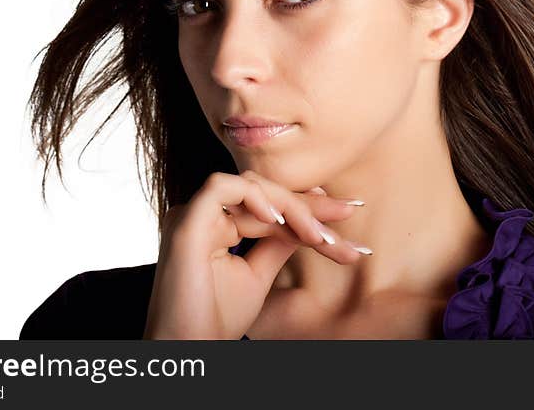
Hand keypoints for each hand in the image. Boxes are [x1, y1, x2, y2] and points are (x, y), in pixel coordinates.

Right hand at [142, 169, 368, 338]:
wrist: (189, 348)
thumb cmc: (215, 318)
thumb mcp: (260, 273)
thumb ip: (279, 242)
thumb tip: (311, 220)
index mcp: (217, 224)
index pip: (269, 205)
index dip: (308, 208)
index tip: (346, 215)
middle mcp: (204, 215)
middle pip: (264, 193)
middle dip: (310, 206)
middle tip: (347, 214)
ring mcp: (193, 215)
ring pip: (250, 185)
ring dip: (291, 206)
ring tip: (319, 235)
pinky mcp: (186, 222)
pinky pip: (220, 187)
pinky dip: (254, 196)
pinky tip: (280, 219)